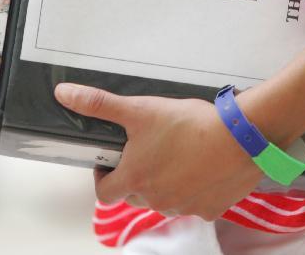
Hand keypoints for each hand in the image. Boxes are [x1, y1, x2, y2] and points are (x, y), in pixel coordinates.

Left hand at [54, 83, 262, 220]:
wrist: (242, 136)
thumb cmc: (189, 124)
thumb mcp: (139, 109)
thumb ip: (99, 104)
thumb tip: (63, 94)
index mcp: (135, 179)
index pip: (104, 193)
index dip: (102, 177)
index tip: (110, 161)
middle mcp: (156, 201)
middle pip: (135, 196)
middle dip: (136, 176)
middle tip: (148, 150)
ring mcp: (185, 208)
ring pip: (165, 201)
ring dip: (165, 184)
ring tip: (177, 155)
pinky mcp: (211, 209)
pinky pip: (195, 204)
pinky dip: (195, 190)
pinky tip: (202, 167)